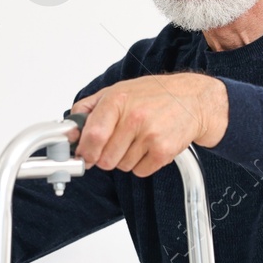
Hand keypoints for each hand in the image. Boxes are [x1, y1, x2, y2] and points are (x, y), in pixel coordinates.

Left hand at [69, 73, 227, 176]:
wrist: (193, 99)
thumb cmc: (155, 94)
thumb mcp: (118, 90)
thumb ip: (89, 109)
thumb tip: (69, 131)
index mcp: (118, 100)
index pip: (92, 137)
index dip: (84, 152)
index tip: (84, 155)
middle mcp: (134, 117)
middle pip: (104, 159)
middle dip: (106, 156)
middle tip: (117, 144)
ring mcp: (150, 135)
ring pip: (121, 166)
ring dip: (126, 159)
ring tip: (138, 140)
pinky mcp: (164, 151)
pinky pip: (139, 171)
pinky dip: (142, 164)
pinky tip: (150, 146)